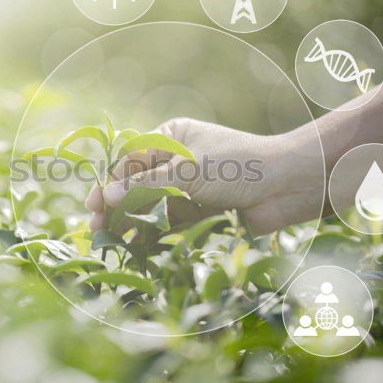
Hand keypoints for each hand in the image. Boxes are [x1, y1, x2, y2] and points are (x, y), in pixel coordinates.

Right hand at [86, 117, 317, 234]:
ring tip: (112, 242)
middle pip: (139, 184)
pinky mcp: (201, 210)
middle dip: (118, 206)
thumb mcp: (187, 170)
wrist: (289, 185)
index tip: (93, 205)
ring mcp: (189, 185)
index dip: (110, 184)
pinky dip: (154, 233)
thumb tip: (104, 197)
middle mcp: (177, 159)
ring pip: (153, 204)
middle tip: (97, 228)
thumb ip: (145, 185)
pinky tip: (137, 247)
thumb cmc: (237, 165)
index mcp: (171, 136)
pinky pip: (171, 221)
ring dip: (133, 222)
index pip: (132, 161)